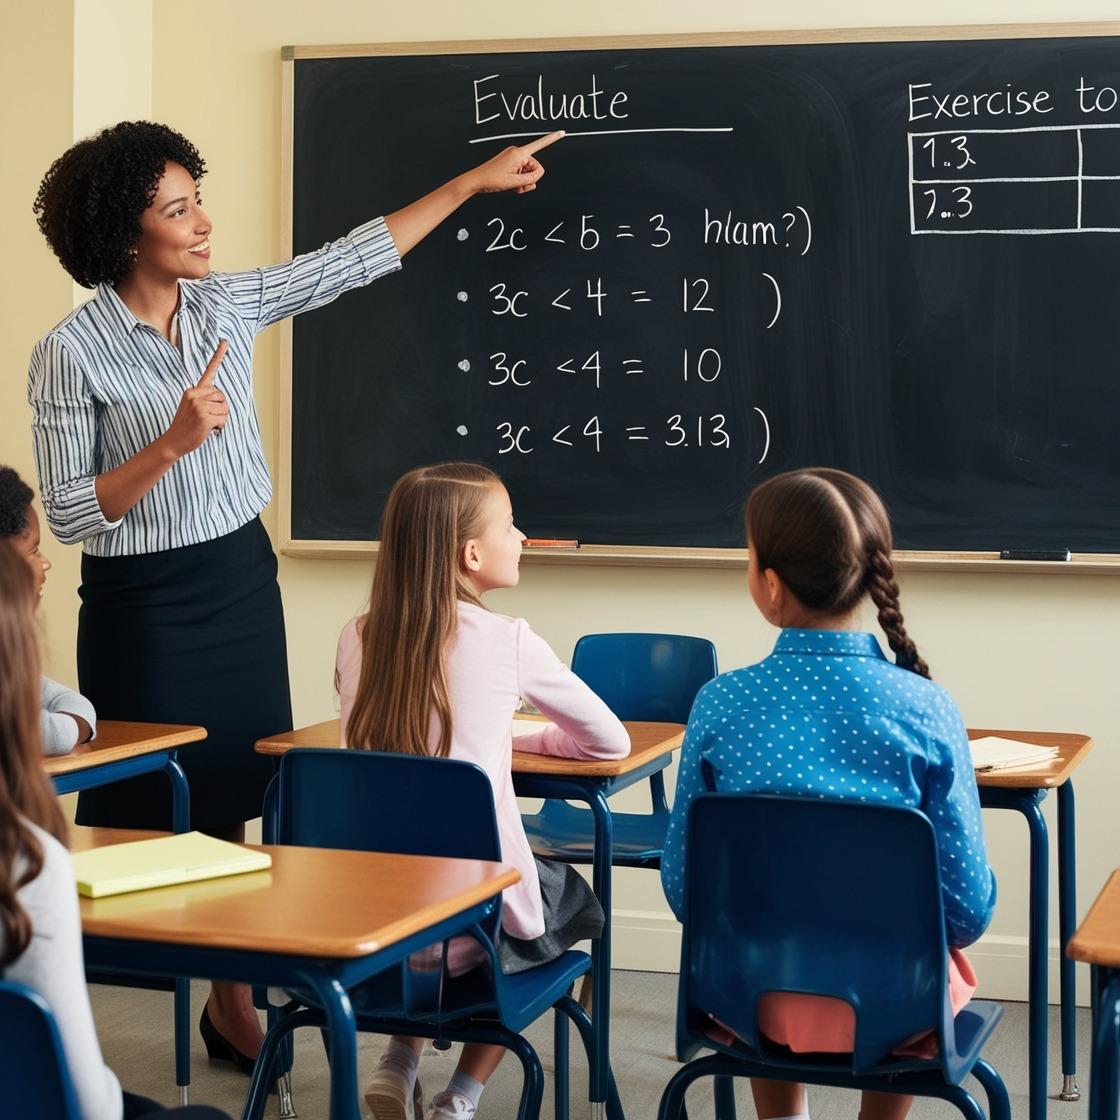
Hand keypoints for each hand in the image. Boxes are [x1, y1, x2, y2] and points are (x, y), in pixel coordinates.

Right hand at [166, 340, 228, 454]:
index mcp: (192, 390)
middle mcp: (195, 394)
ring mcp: (199, 405)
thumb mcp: (191, 407)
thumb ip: (204, 399)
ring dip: (220, 419)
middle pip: (222, 397)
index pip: (208, 371)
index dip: (218, 356)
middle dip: (219, 409)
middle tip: (205, 418)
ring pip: (225, 408)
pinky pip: (224, 419)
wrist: (173, 442)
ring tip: (205, 424)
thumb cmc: (186, 426)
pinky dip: (219, 427)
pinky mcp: (205, 416)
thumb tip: (220, 400)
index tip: (225, 342)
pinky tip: (208, 429)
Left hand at [463, 130, 564, 195]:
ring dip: (524, 182)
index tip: (563, 132)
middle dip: (530, 179)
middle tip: (518, 187)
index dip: (552, 139)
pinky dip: (519, 180)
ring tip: (513, 186)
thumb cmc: (491, 179)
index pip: (540, 144)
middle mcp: (517, 152)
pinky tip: (511, 185)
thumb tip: (538, 175)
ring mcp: (514, 157)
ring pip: (529, 172)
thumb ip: (530, 179)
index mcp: (519, 153)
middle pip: (535, 167)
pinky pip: (522, 172)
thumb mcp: (514, 183)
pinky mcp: (510, 162)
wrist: (476, 180)